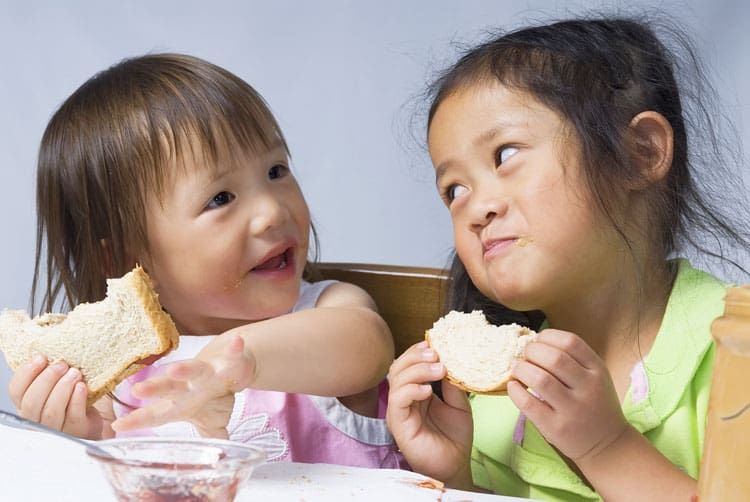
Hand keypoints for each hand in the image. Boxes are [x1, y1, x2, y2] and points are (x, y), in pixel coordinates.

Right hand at [8, 355, 103, 438]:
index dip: (26, 373)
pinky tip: (82, 387)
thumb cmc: (79, 395)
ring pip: (51, 412)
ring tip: (75, 373)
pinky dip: (77, 400)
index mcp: (29, 403)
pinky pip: (73, 417)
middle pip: (32, 402)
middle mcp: (38, 418)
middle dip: (46, 379)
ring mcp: (57, 428)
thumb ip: (52, 370)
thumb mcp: (61, 380)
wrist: (103, 415)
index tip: (41, 357)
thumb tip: (53, 348)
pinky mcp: (77, 431)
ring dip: (62, 388)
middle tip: (61, 365)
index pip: (16, 390)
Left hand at [111, 334, 253, 437]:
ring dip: (185, 369)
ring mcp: (210, 371)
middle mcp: (192, 385)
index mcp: (183, 402)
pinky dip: (235, 349)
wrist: (234, 365)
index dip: (139, 419)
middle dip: (155, 388)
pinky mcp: (230, 360)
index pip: (158, 413)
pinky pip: (233, 354)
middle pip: (170, 387)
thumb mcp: (211, 422)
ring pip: (196, 369)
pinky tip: (236, 342)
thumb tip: (210, 461)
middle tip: (137, 390)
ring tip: (174, 369)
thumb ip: (208, 439)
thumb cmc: (215, 395)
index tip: (118, 426)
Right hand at [386, 342, 473, 488]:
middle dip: (416, 356)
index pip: (408, 363)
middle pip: (398, 367)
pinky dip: (411, 390)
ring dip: (417, 370)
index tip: (435, 343)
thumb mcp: (458, 403)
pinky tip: (428, 390)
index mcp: (415, 390)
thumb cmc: (455, 435)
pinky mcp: (398, 425)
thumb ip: (452, 383)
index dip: (417, 351)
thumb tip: (450, 359)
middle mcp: (404, 398)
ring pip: (396, 380)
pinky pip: (398, 401)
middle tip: (436, 354)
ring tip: (439, 369)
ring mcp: (399, 411)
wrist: (456, 463)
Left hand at [508, 329, 628, 462]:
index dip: (548, 336)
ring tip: (518, 370)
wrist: (607, 444)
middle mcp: (587, 388)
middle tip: (525, 355)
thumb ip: (572, 359)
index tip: (537, 340)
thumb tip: (534, 343)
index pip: (571, 342)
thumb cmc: (594, 404)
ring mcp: (572, 409)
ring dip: (521, 369)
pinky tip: (513, 387)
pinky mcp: (556, 428)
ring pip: (540, 379)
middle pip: (554, 358)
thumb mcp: (595, 377)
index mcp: (597, 370)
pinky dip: (515, 391)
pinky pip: (529, 404)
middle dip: (532, 351)